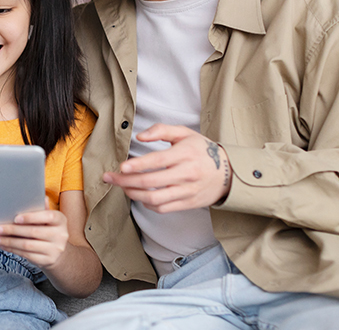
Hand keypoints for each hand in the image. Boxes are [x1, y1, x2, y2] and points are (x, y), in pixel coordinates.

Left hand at [0, 208, 69, 270]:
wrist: (59, 253)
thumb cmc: (49, 230)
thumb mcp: (49, 219)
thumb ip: (42, 209)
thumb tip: (38, 196)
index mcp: (61, 220)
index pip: (47, 216)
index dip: (31, 217)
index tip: (15, 218)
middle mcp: (61, 235)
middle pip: (33, 232)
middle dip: (12, 230)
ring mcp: (55, 250)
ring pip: (27, 245)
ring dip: (8, 241)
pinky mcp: (48, 261)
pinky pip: (26, 255)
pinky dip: (12, 249)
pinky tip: (3, 245)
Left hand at [103, 124, 231, 212]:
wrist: (228, 173)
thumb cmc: (202, 150)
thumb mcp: (185, 133)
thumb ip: (161, 130)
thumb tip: (140, 137)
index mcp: (185, 154)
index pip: (157, 161)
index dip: (138, 165)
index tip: (121, 167)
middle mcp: (187, 174)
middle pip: (151, 182)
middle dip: (126, 181)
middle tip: (110, 178)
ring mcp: (187, 191)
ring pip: (155, 198)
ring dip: (133, 194)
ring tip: (122, 187)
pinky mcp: (188, 203)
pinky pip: (163, 208)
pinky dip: (147, 204)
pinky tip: (139, 195)